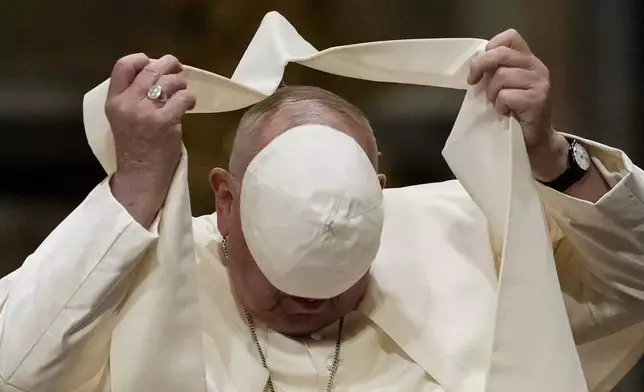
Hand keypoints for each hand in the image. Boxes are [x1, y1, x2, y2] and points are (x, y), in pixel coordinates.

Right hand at [105, 53, 195, 225]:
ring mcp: (145, 112)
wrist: (140, 177)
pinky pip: (183, 98)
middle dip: (169, 65)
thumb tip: (157, 75)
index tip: (153, 62)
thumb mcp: (124, 119)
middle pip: (151, 69)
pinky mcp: (164, 122)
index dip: (141, 58)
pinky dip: (190, 99)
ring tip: (183, 93)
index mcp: (113, 101)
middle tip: (178, 70)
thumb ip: (133, 98)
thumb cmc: (135, 149)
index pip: (123, 65)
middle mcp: (127, 103)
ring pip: (169, 81)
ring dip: (181, 84)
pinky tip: (190, 106)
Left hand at [467, 29, 568, 181]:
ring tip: (499, 105)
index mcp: (528, 61)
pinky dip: (500, 106)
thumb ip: (495, 73)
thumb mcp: (504, 88)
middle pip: (501, 54)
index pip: (510, 38)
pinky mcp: (538, 100)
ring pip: (501, 76)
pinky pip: (506, 95)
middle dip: (481, 67)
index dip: (491, 48)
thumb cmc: (516, 115)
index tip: (480, 68)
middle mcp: (537, 67)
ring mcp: (540, 83)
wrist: (535, 142)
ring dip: (492, 94)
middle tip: (474, 84)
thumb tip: (475, 67)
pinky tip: (506, 114)